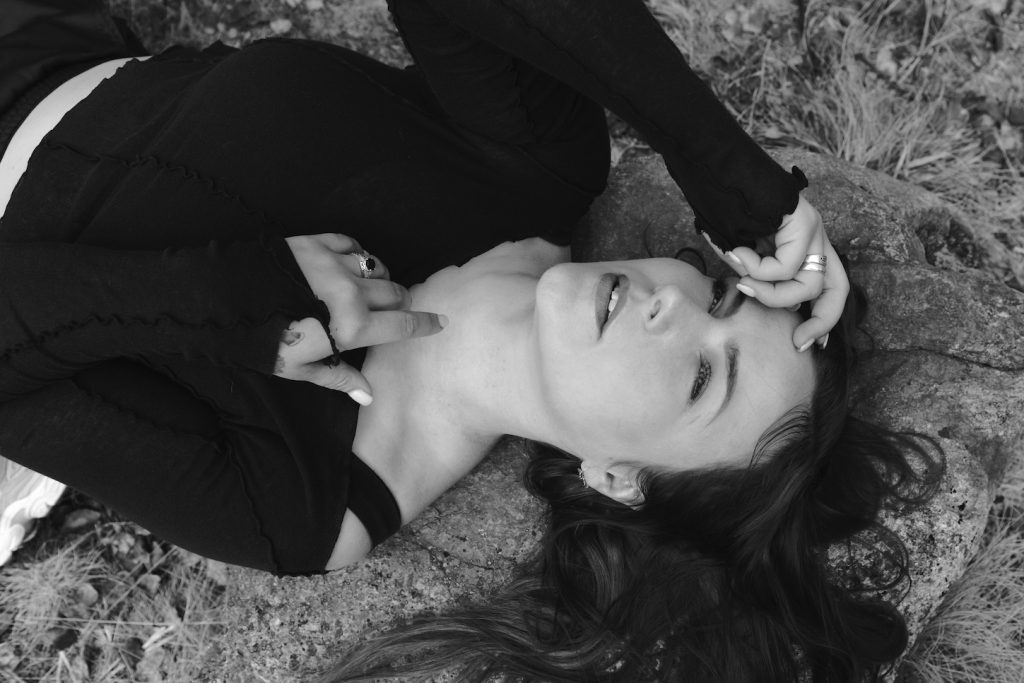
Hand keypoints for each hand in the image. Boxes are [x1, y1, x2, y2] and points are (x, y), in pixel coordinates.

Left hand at [276, 233, 446, 402]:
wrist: (222, 302)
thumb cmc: (264, 343)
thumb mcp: (301, 369)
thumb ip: (340, 378)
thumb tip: (370, 395)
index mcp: (352, 327)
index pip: (402, 326)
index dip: (425, 324)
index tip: (441, 322)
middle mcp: (352, 293)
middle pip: (396, 293)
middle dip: (401, 303)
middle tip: (395, 311)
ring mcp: (335, 264)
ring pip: (377, 267)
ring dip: (379, 279)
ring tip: (370, 289)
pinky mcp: (316, 243)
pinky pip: (352, 244)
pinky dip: (358, 255)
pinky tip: (351, 264)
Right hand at [703, 196, 849, 351]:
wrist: (720, 174)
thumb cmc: (726, 213)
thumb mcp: (744, 253)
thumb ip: (755, 274)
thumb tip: (755, 294)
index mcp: (806, 248)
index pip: (828, 289)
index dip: (822, 319)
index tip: (804, 341)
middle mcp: (817, 240)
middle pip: (837, 290)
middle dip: (821, 322)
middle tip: (798, 341)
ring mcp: (814, 230)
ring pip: (808, 285)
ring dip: (770, 293)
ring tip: (742, 281)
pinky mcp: (805, 222)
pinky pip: (785, 266)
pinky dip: (756, 269)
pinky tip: (736, 252)